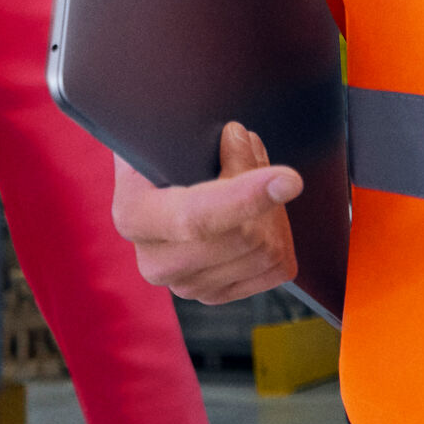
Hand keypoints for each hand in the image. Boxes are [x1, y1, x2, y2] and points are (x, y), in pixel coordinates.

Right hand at [111, 121, 299, 303]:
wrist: (156, 180)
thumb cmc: (162, 149)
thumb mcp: (169, 129)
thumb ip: (200, 133)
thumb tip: (238, 137)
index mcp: (134, 216)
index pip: (196, 218)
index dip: (245, 198)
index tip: (289, 179)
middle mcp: (156, 262)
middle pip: (244, 238)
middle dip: (262, 186)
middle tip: (249, 146)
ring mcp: (187, 285)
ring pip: (267, 253)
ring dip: (274, 207)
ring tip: (255, 175)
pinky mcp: (217, 294)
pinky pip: (278, 268)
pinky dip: (282, 234)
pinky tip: (262, 209)